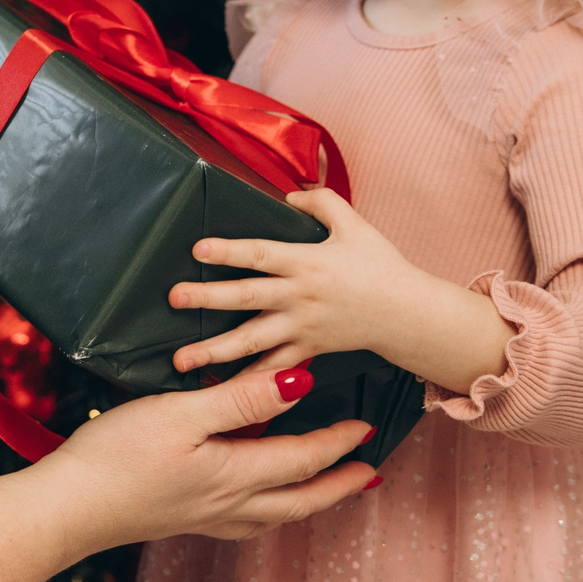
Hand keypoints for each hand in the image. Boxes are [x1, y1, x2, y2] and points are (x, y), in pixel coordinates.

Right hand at [28, 366, 377, 550]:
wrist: (67, 509)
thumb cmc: (114, 459)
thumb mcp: (180, 415)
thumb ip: (241, 400)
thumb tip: (298, 383)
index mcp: (234, 475)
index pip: (302, 459)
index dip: (338, 443)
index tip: (367, 427)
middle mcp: (227, 505)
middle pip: (301, 500)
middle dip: (339, 486)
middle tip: (369, 474)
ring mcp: (203, 518)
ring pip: (275, 514)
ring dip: (308, 501)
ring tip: (324, 489)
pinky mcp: (181, 521)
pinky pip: (244, 520)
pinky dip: (267, 510)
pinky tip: (254, 502)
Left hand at [166, 185, 424, 375]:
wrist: (408, 313)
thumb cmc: (381, 265)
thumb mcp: (354, 223)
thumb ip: (321, 201)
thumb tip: (289, 193)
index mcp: (307, 262)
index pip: (261, 254)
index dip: (229, 251)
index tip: (198, 250)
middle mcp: (300, 296)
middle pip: (247, 297)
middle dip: (208, 299)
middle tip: (174, 298)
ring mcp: (302, 327)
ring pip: (253, 341)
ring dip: (215, 351)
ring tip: (181, 359)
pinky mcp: (308, 350)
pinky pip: (273, 369)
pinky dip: (248, 381)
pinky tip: (220, 389)